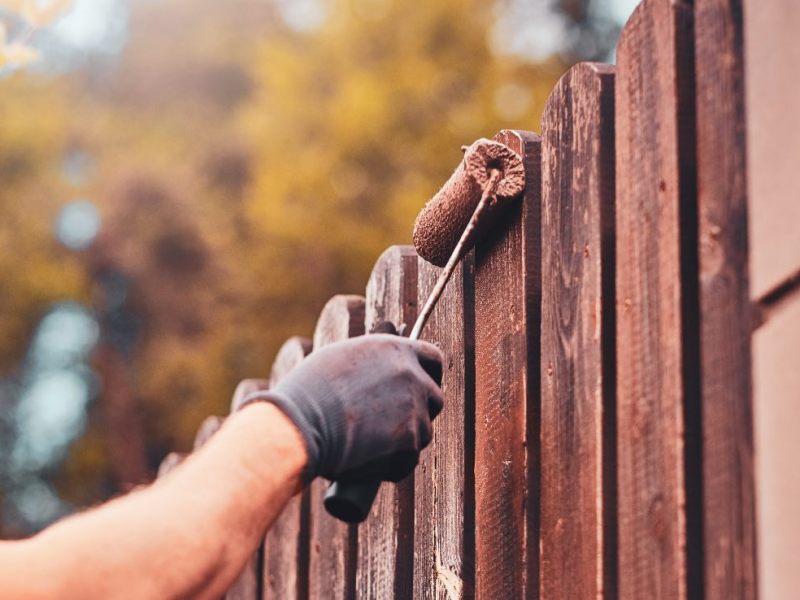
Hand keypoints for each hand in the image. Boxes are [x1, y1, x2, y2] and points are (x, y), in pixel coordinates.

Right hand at [238, 333, 443, 484]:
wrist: (300, 424)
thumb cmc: (309, 392)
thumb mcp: (342, 359)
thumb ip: (370, 363)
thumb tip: (376, 372)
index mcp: (397, 349)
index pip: (432, 358)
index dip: (429, 374)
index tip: (421, 386)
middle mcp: (412, 376)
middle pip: (434, 398)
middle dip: (420, 411)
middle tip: (393, 423)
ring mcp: (414, 410)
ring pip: (423, 432)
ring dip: (404, 440)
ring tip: (368, 445)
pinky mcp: (409, 443)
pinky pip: (408, 459)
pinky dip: (392, 465)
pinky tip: (367, 463)